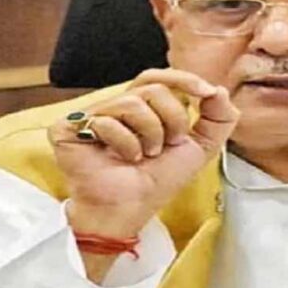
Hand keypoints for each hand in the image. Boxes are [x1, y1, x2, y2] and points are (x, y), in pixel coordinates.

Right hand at [47, 68, 239, 236]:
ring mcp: (91, 116)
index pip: (159, 78)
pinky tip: (122, 159)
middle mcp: (115, 107)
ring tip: (144, 155)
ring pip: (134, 103)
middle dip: (173, 117)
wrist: (129, 210)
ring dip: (151, 134)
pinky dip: (124, 144)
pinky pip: (106, 121)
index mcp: (141, 107)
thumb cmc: (156, 181)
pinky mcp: (68, 127)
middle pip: (153, 88)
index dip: (183, 79)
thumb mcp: (199, 149)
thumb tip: (219, 90)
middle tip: (168, 145)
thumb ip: (217, 119)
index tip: (206, 92)